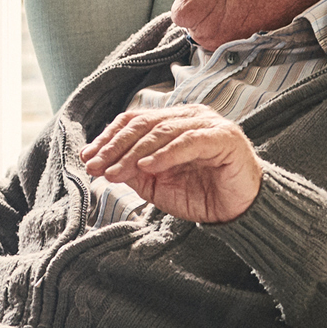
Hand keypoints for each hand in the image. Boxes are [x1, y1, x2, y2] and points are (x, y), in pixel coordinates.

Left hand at [78, 104, 262, 222]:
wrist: (238, 211)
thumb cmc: (200, 194)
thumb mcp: (156, 184)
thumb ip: (132, 170)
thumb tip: (102, 162)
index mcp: (173, 122)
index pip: (134, 120)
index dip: (109, 137)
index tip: (88, 157)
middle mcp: (189, 116)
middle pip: (144, 123)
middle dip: (115, 146)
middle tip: (96, 165)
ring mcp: (208, 124)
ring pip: (162, 131)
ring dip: (134, 153)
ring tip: (115, 171)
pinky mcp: (224, 138)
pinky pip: (189, 141)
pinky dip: (166, 153)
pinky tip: (148, 167)